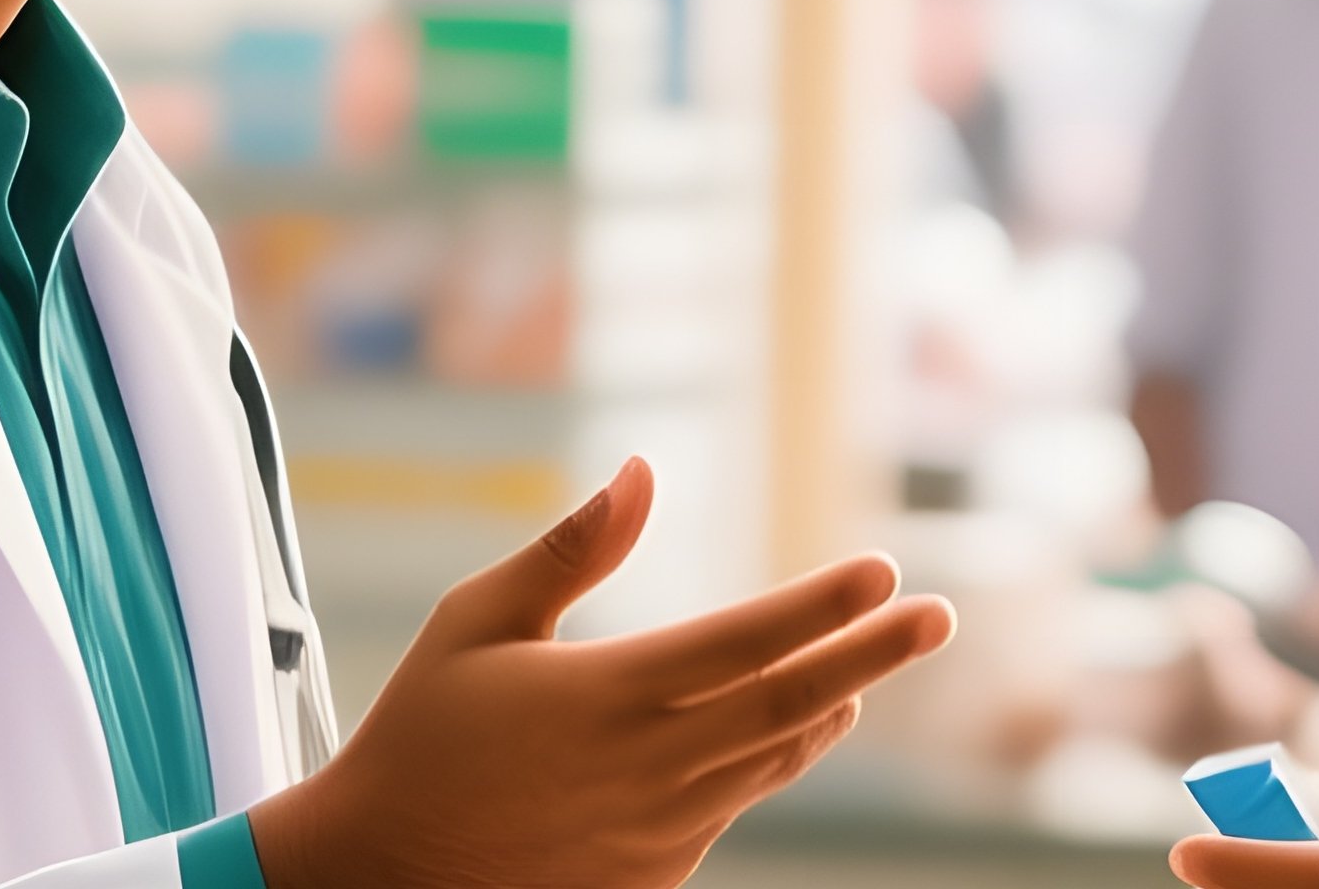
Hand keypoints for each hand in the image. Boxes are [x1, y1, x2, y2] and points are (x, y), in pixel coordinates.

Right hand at [248, 457, 955, 888]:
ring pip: (777, 757)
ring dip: (835, 704)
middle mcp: (652, 766)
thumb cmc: (423, 735)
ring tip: (875, 665)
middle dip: (876, 654)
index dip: (824, 604)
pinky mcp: (652, 878)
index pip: (750, 641)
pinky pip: (738, 803)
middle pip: (793, 701)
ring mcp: (659, 831)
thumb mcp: (478, 621)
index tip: (882, 569)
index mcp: (613, 695)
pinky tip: (798, 722)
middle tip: (940, 617)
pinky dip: (780, 755)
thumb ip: (573, 547)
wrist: (378, 883)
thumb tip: (644, 470)